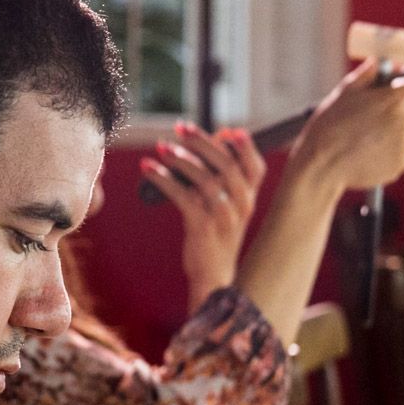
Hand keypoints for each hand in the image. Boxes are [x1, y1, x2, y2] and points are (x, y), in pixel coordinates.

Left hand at [139, 123, 265, 311]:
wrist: (212, 276)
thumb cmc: (215, 235)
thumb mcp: (227, 205)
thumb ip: (223, 175)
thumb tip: (218, 136)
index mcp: (249, 198)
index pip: (255, 166)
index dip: (244, 146)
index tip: (226, 131)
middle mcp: (241, 205)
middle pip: (226, 165)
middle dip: (201, 142)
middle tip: (180, 128)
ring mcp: (223, 217)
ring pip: (204, 179)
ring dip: (180, 159)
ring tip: (161, 149)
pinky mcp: (202, 228)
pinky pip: (182, 196)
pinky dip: (163, 179)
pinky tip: (148, 169)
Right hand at [290, 58, 403, 193]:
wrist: (321, 164)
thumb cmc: (331, 124)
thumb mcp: (347, 90)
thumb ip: (372, 73)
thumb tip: (387, 62)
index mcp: (397, 98)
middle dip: (399, 108)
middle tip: (373, 114)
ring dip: (391, 131)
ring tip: (363, 137)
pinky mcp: (400, 165)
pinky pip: (399, 152)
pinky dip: (387, 151)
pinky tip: (366, 152)